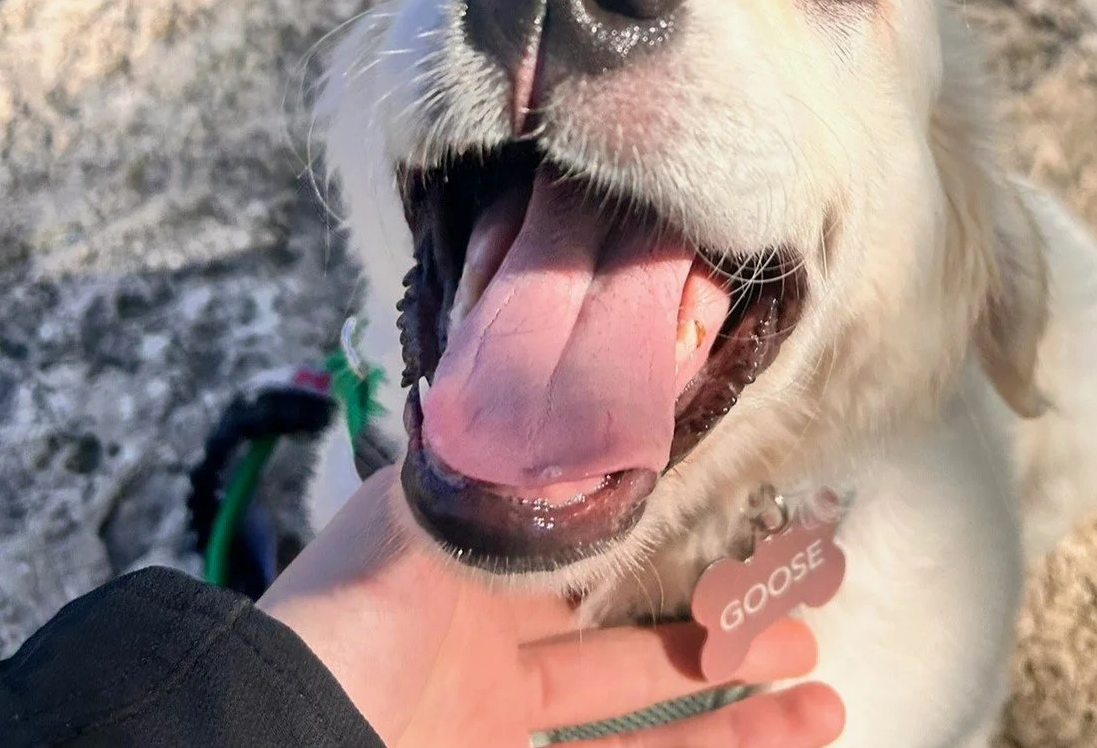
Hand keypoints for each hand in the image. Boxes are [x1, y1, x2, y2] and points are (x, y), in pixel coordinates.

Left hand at [260, 466, 844, 746]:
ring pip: (638, 707)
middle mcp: (481, 638)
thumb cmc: (347, 619)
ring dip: (733, 706)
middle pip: (625, 628)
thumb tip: (574, 383)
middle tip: (799, 614)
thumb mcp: (425, 517)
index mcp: (463, 558)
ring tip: (822, 702)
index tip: (741, 516)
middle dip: (718, 622)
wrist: (275, 740)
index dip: (663, 527)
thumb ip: (503, 461)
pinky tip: (776, 742)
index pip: (581, 535)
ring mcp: (495, 716)